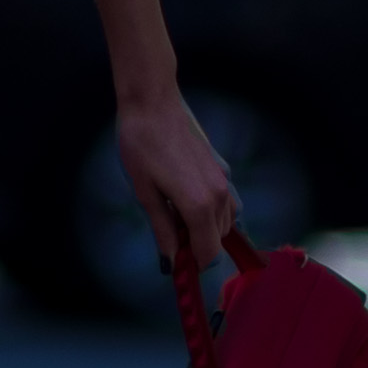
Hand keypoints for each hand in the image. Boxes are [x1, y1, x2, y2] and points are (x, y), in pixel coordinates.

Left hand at [114, 90, 236, 267]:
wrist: (152, 103)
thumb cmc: (141, 145)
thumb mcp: (145, 193)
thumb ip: (163, 230)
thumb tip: (171, 261)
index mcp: (199, 205)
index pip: (208, 252)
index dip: (192, 263)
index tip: (174, 262)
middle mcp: (220, 195)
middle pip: (218, 239)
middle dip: (197, 245)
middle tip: (167, 233)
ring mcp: (224, 179)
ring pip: (225, 222)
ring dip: (205, 228)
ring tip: (173, 213)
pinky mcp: (222, 168)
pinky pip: (225, 202)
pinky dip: (211, 211)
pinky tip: (185, 198)